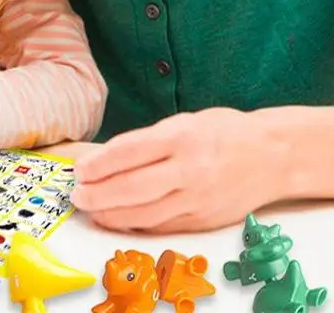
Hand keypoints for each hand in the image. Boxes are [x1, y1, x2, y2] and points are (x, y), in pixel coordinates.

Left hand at [69, 108, 277, 232]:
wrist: (272, 155)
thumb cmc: (221, 131)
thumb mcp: (182, 122)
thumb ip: (146, 142)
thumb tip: (105, 159)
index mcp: (179, 137)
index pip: (127, 153)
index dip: (98, 164)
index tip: (78, 170)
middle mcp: (188, 169)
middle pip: (132, 188)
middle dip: (97, 194)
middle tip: (77, 196)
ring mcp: (198, 198)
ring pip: (145, 214)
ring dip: (112, 215)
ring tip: (92, 210)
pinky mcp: (205, 220)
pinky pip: (163, 226)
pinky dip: (137, 225)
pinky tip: (119, 221)